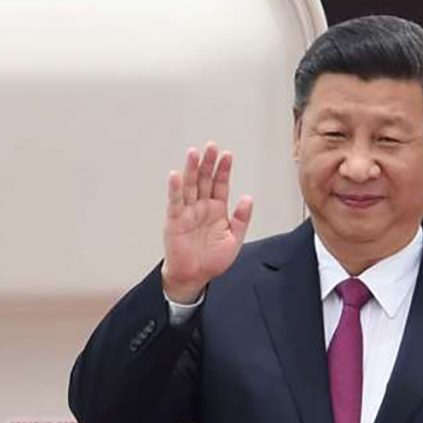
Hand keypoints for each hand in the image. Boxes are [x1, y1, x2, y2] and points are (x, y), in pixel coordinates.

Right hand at [161, 143, 252, 302]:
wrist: (195, 276)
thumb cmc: (212, 259)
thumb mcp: (234, 239)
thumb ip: (241, 219)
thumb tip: (248, 198)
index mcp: (217, 210)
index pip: (220, 185)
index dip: (223, 170)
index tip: (227, 155)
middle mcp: (201, 207)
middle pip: (204, 180)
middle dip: (208, 163)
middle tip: (211, 146)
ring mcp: (187, 212)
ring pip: (190, 186)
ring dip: (191, 170)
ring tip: (194, 153)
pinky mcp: (175, 220)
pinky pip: (175, 202)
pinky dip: (175, 189)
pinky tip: (176, 176)